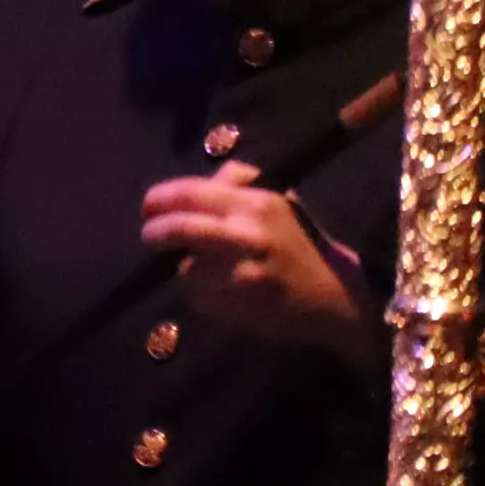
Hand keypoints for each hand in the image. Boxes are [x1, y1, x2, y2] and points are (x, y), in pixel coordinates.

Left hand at [141, 167, 372, 358]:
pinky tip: (223, 292)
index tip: (148, 206)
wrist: (336, 296)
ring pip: (187, 266)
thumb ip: (238, 184)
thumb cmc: (301, 244)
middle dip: (155, 232)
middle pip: (181, 228)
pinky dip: (202, 294)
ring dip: (186, 267)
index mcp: (258, 202)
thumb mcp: (278, 202)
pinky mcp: (241, 303)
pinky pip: (200, 295)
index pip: (193, 192)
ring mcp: (245, 271)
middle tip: (148, 235)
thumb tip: (198, 181)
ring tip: (203, 269)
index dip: (161, 198)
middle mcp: (250, 233)